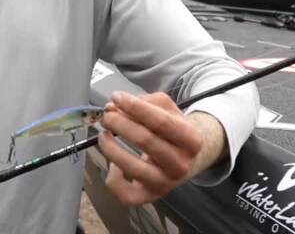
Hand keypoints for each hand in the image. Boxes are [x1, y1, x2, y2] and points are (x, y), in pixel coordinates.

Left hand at [98, 91, 210, 205]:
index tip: (116, 97)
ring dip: (110, 147)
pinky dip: (113, 179)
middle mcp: (181, 164)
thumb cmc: (173, 131)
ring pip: (132, 167)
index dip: (134, 107)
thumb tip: (114, 107)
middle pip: (144, 141)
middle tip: (106, 116)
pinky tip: (113, 165)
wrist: (189, 159)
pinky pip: (126, 194)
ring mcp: (166, 184)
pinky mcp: (151, 196)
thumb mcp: (168, 110)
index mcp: (191, 140)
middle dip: (119, 123)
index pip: (160, 121)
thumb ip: (143, 102)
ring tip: (103, 135)